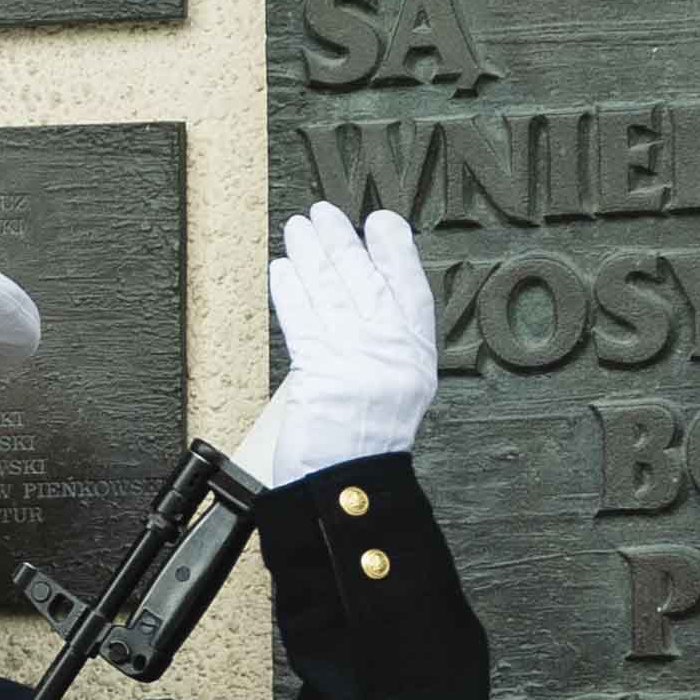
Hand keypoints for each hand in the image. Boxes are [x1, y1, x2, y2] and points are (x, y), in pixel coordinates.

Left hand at [233, 205, 437, 488]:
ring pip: (332, 295)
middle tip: (324, 214)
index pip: (411, 289)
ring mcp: (358, 364)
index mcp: (416, 357)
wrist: (345, 486)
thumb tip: (359, 293)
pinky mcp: (321, 377)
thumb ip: (383, 345)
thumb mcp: (394, 390)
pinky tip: (283, 270)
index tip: (381, 221)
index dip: (396, 250)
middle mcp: (392, 355)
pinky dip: (290, 293)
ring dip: (312, 257)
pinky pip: (303, 322)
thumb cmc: (364, 444)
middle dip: (342, 243)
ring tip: (299, 229)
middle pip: (366, 283)